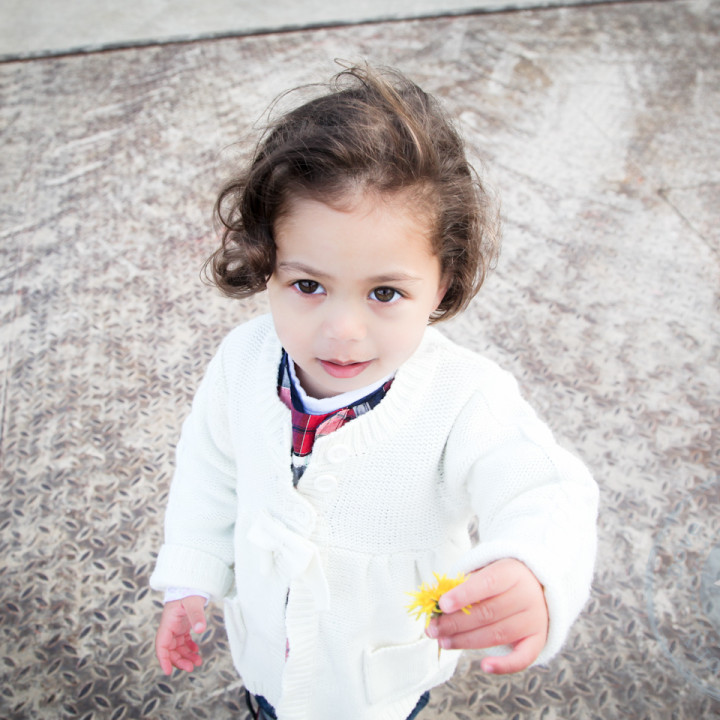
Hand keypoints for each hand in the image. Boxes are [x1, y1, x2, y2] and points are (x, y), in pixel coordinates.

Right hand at [155, 596, 207, 674]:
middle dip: (178, 661)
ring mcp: (176, 627)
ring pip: (177, 648)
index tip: (168, 672)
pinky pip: (183, 642)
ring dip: (185, 656)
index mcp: (168, 622)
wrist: (192, 582)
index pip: (161, 645)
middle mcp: (170, 626)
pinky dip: (189, 648)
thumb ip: (196, 615)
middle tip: (191, 668)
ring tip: (197, 662)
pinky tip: (196, 651)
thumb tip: (200, 630)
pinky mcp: (182, 626)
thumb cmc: (190, 590)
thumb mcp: (193, 602)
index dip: (164, 659)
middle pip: (170, 650)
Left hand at [427, 558, 547, 674]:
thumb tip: (437, 598)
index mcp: (511, 573)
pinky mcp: (538, 639)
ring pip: (498, 634)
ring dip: (467, 641)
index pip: (487, 583)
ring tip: (443, 642)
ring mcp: (534, 619)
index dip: (463, 594)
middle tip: (433, 629)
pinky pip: (523, 657)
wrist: (537, 585)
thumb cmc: (501, 579)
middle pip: (488, 612)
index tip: (442, 604)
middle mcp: (526, 596)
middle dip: (456, 623)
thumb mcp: (486, 570)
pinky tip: (484, 666)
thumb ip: (464, 583)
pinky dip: (504, 665)